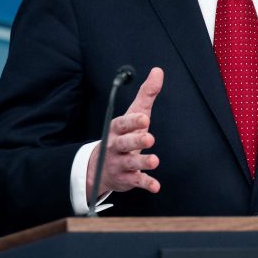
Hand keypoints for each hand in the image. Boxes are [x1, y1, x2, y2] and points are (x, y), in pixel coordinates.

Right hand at [87, 67, 163, 199]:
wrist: (99, 167)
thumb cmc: (123, 135)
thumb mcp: (134, 114)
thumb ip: (146, 94)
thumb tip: (158, 71)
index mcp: (117, 129)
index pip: (122, 123)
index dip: (132, 122)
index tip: (144, 119)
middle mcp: (115, 146)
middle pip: (123, 143)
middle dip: (135, 141)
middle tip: (149, 138)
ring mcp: (119, 163)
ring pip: (129, 163)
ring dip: (142, 162)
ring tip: (154, 161)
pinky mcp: (126, 179)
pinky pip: (135, 181)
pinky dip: (145, 184)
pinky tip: (156, 186)